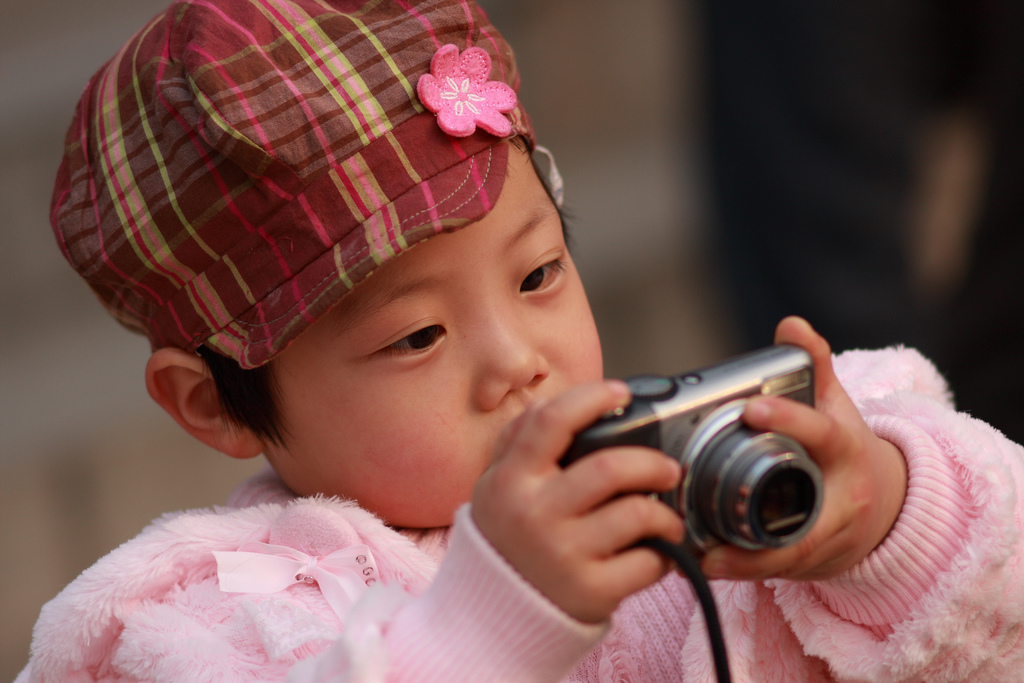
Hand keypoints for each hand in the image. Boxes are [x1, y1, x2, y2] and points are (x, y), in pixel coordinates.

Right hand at [472, 380, 683, 622]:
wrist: (492, 616)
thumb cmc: (504, 539)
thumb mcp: (495, 485)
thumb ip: (518, 440)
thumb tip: (551, 400)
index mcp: (511, 480)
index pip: (551, 421)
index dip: (592, 398)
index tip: (621, 393)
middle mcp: (534, 514)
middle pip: (610, 468)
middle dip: (652, 463)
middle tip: (667, 469)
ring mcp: (562, 554)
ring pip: (637, 513)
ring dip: (665, 513)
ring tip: (665, 517)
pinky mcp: (590, 591)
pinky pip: (647, 562)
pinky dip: (664, 553)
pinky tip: (657, 552)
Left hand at [701, 316, 907, 580]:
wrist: (887, 507)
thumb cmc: (847, 450)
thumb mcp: (838, 406)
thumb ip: (814, 366)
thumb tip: (791, 323)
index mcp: (847, 451)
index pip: (821, 433)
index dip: (790, 420)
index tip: (750, 409)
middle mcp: (843, 499)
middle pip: (804, 513)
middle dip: (757, 518)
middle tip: (708, 509)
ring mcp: (831, 537)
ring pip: (787, 554)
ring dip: (742, 559)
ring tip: (699, 552)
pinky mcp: (812, 563)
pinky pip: (776, 571)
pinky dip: (741, 571)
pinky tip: (702, 566)